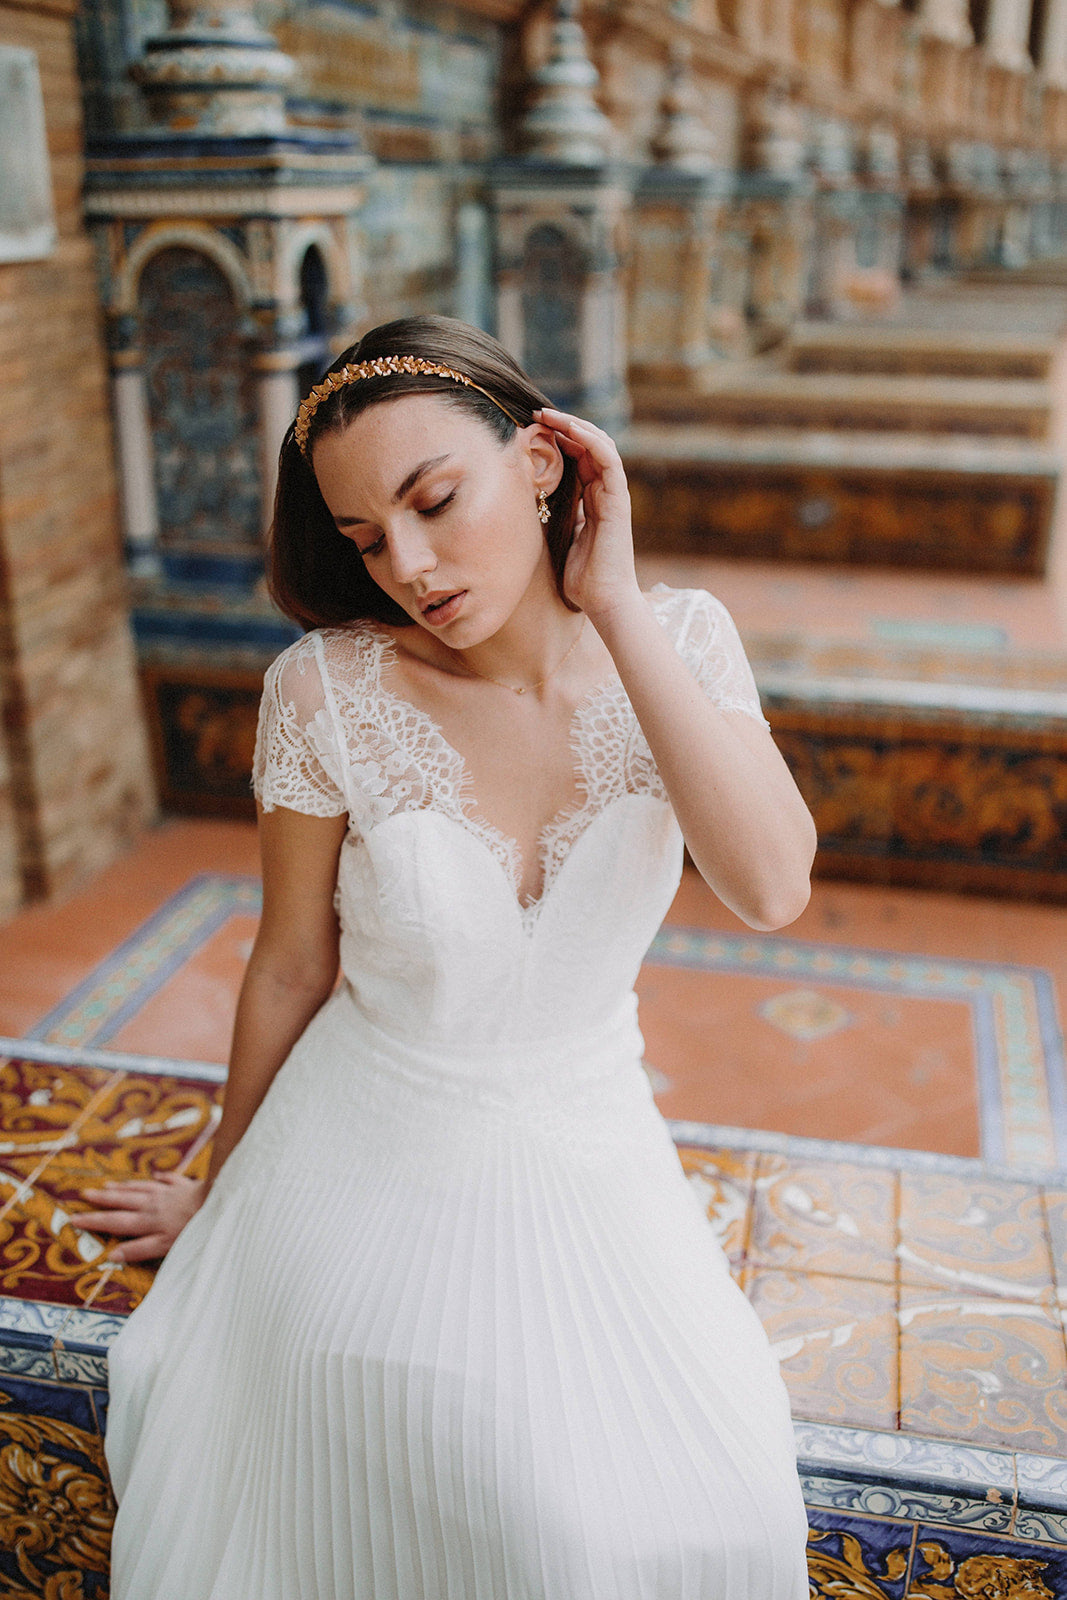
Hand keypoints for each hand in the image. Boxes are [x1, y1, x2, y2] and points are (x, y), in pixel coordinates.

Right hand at [77, 1172, 207, 1262]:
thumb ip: (139, 1250)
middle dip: (103, 1199)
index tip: (75, 1219)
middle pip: (124, 1201)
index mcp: (149, 1221)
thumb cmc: (194, 1227)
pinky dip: (161, 1178)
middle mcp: (155, 1205)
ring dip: (124, 1187)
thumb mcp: (165, 1246)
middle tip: (84, 1195)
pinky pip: (170, 1180)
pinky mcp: (187, 1186)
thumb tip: (112, 1255)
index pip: (116, 1223)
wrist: (221, 1200)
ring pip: (142, 1188)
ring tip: (108, 1184)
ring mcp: (170, 1193)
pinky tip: (157, 1175)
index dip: (95, 1222)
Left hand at [534, 407, 640, 623]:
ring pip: (600, 445)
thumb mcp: (559, 539)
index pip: (578, 458)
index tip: (531, 428)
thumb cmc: (582, 579)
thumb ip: (554, 517)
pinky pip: (609, 460)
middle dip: (563, 426)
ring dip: (574, 426)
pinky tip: (570, 429)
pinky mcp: (618, 500)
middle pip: (588, 445)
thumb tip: (530, 503)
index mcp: (592, 500)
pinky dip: (591, 440)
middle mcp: (605, 493)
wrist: (604, 600)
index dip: (558, 439)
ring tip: (548, 415)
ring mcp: (614, 495)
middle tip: (536, 414)